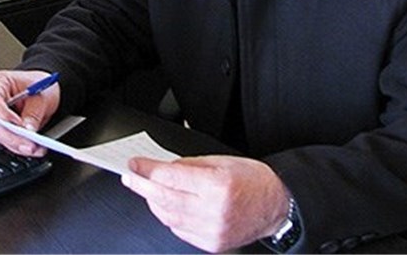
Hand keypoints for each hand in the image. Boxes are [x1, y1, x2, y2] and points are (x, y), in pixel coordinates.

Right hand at [0, 69, 59, 157]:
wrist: (47, 92)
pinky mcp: (5, 131)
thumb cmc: (41, 86)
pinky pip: (9, 142)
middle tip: (28, 143)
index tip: (17, 123)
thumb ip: (33, 113)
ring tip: (35, 148)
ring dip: (17, 144)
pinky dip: (22, 147)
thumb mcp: (41, 96)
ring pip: (0, 136)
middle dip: (11, 135)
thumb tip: (27, 129)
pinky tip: (35, 149)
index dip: (1, 112)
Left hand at [121, 155, 289, 252]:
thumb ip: (190, 165)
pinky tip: (166, 205)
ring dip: (153, 202)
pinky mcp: (211, 244)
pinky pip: (179, 230)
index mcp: (218, 185)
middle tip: (130, 176)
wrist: (277, 206)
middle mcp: (214, 211)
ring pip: (168, 217)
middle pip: (164, 199)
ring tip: (146, 189)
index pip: (170, 177)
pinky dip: (168, 216)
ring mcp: (212, 231)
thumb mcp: (222, 161)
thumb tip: (162, 168)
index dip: (147, 170)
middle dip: (142, 186)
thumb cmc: (253, 180)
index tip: (134, 164)